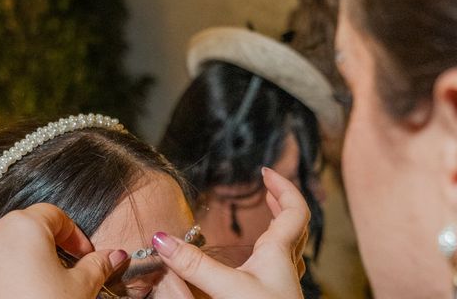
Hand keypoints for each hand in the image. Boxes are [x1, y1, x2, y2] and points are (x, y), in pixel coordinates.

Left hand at [0, 203, 127, 298]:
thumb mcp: (79, 289)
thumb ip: (98, 266)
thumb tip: (116, 255)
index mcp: (25, 227)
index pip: (55, 215)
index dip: (73, 235)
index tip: (84, 255)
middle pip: (24, 232)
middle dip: (44, 249)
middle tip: (61, 274)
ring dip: (16, 266)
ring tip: (32, 292)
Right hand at [152, 167, 308, 298]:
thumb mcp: (227, 290)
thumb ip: (193, 266)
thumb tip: (161, 239)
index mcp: (279, 253)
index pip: (295, 209)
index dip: (284, 186)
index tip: (265, 171)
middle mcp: (285, 265)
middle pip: (295, 224)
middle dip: (281, 200)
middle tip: (267, 186)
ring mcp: (282, 284)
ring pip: (290, 245)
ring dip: (279, 224)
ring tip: (265, 214)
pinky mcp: (275, 297)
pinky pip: (280, 264)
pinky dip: (271, 250)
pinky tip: (255, 260)